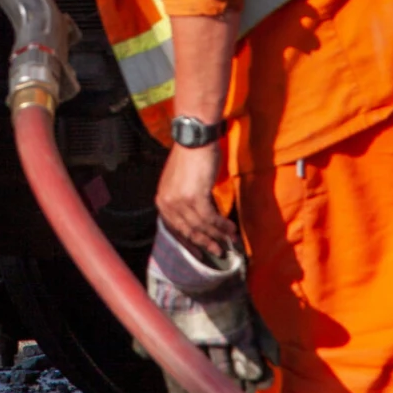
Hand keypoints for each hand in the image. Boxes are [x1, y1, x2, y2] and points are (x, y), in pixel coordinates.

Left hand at [154, 143, 237, 257]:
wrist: (194, 139)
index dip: (190, 243)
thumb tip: (201, 220)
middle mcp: (167, 203)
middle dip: (205, 242)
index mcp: (162, 200)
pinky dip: (221, 225)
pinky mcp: (195, 196)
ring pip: (200, 226)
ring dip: (217, 235)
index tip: (201, 253)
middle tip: (219, 251)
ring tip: (230, 240)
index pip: (175, 229)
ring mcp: (180, 200)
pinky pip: (210, 218)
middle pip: (188, 230)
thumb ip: (185, 201)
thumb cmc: (191, 157)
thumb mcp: (181, 183)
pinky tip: (230, 228)